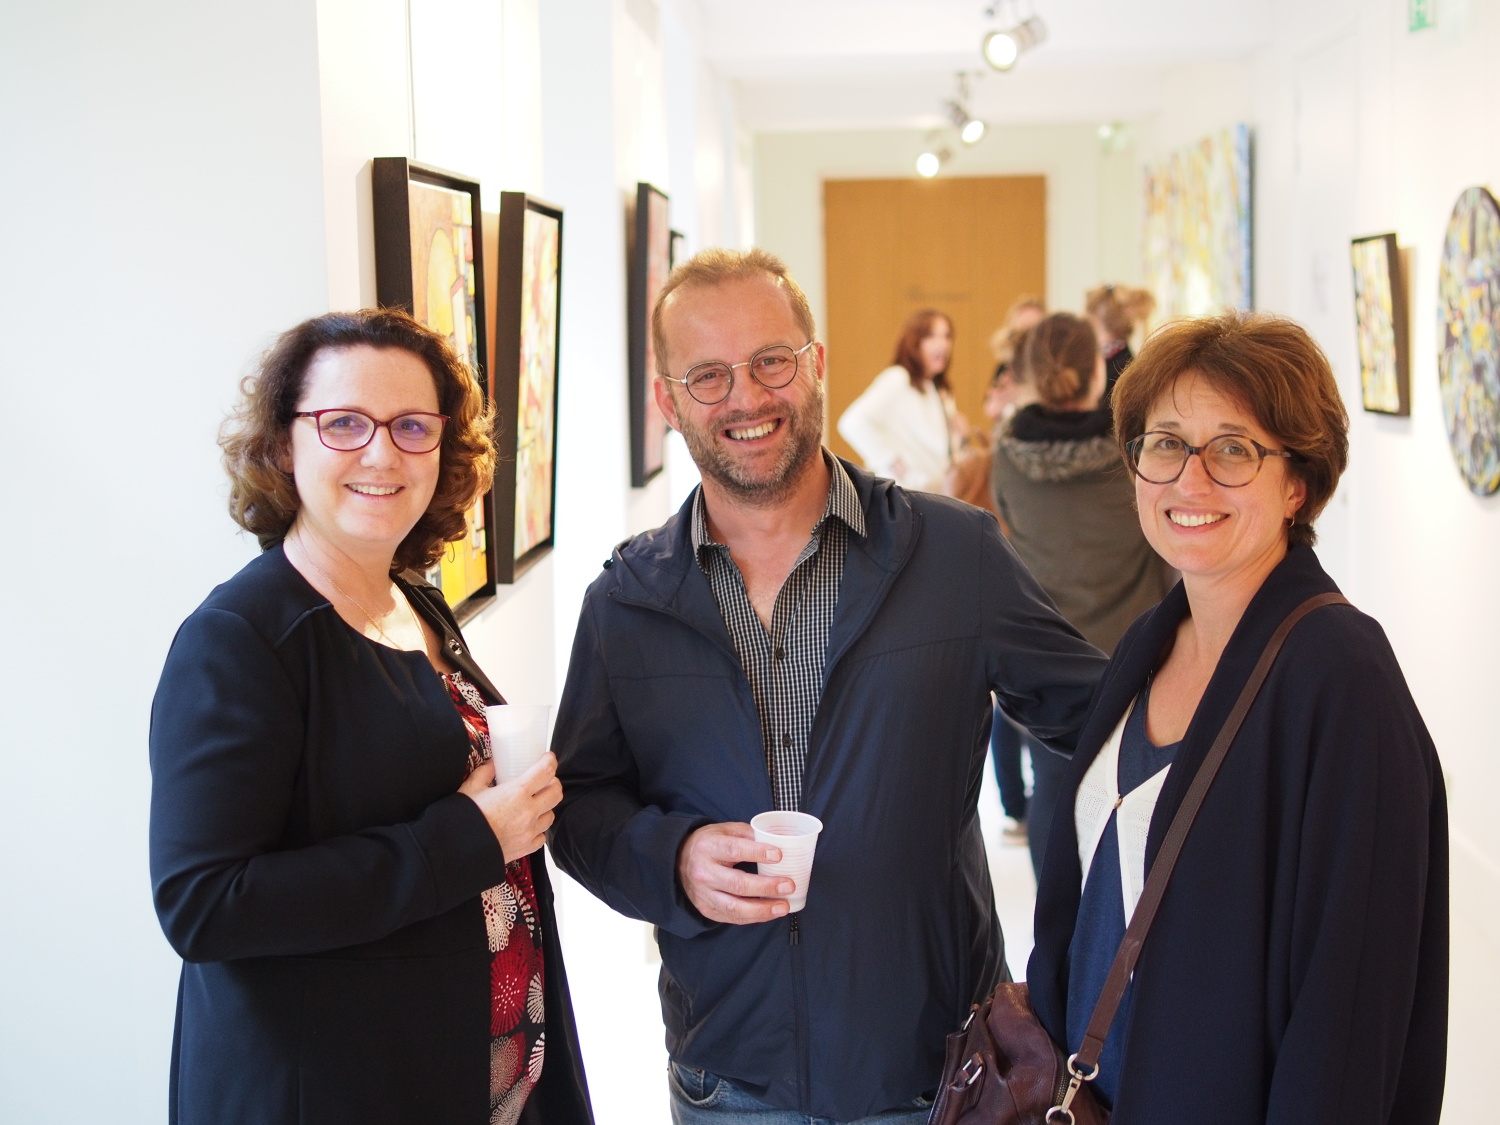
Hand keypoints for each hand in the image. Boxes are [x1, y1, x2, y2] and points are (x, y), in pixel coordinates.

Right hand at [460, 752, 561, 861]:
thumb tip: (493, 764)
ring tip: (534, 804)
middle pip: (556, 793)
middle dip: (553, 783)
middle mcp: (528, 812)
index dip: (550, 761)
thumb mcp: (471, 788)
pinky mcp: (526, 848)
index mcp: (516, 793)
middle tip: (543, 780)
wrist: (459, 850)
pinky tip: (528, 825)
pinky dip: (538, 829)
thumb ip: (484, 772)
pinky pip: (542, 836)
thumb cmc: (464, 818)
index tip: (547, 758)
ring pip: (551, 815)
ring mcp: (529, 832)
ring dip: (546, 807)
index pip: (545, 772)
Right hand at [677, 822, 794, 924]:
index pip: (735, 850)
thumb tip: (777, 840)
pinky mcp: (707, 910)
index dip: (757, 853)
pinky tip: (770, 913)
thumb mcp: (725, 830)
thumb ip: (749, 834)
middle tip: (788, 885)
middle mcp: (703, 872)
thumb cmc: (709, 844)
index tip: (779, 855)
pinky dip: (754, 917)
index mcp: (709, 847)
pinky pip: (732, 918)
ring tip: (784, 907)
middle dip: (766, 887)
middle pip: (737, 884)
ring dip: (762, 909)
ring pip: (734, 907)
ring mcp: (704, 894)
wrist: (678, 861)